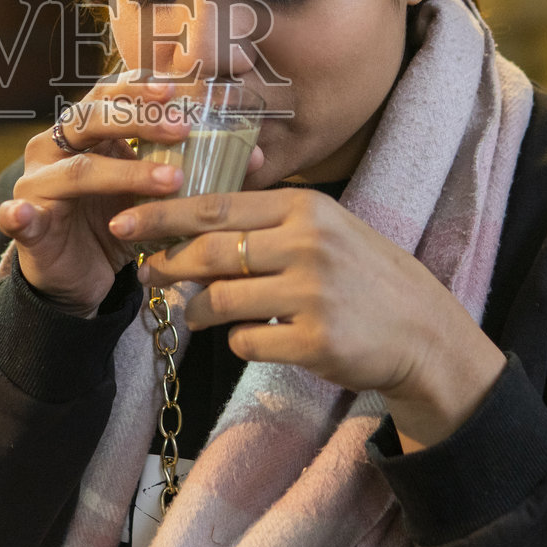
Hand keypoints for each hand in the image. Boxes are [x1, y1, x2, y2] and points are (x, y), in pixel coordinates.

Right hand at [0, 77, 265, 317]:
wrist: (78, 279)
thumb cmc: (118, 223)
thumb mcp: (156, 194)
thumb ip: (194, 170)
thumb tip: (257, 155)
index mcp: (87, 128)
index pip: (113, 94)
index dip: (144, 88)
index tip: (181, 88)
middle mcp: (57, 145)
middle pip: (94, 119)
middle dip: (141, 120)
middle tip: (184, 127)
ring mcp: (37, 181)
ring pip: (78, 169)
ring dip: (124, 173)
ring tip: (168, 181)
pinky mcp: (24, 221)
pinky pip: (16, 215)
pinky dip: (19, 214)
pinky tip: (24, 213)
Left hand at [117, 188, 505, 447]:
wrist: (420, 331)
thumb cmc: (362, 275)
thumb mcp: (324, 229)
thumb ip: (267, 221)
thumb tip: (194, 224)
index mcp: (304, 208)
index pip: (217, 205)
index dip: (164, 214)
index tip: (126, 220)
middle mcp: (307, 244)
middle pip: (211, 250)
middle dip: (166, 262)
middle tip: (144, 271)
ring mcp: (312, 293)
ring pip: (220, 299)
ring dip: (195, 309)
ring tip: (191, 312)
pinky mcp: (314, 340)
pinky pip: (246, 340)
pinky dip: (238, 340)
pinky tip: (251, 336)